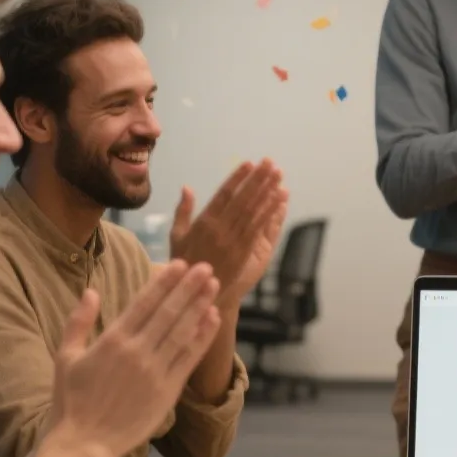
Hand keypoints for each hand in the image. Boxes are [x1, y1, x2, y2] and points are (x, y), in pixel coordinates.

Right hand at [46, 260, 222, 456]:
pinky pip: (189, 358)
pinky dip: (203, 337)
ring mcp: (155, 371)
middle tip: (206, 266)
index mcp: (112, 340)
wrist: (85, 443)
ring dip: (200, 306)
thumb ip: (78, 322)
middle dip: (189, 287)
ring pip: (183, 331)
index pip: (144, 303)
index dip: (164, 282)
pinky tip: (213, 319)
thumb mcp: (65, 357)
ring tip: (214, 286)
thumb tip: (91, 291)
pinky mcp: (167, 390)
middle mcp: (137, 352)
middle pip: (169, 312)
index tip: (180, 264)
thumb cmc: (71, 401)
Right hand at [168, 159, 288, 308]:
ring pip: (254, 211)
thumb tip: (187, 187)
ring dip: (267, 191)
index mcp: (203, 222)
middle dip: (258, 179)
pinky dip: (271, 211)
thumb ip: (183, 211)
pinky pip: (259, 228)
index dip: (237, 178)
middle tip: (270, 162)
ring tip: (278, 174)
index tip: (249, 163)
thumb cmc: (183, 263)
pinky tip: (280, 198)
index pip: (223, 195)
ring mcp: (234, 240)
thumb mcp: (176, 236)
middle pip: (243, 199)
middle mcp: (220, 229)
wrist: (194, 294)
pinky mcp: (245, 251)